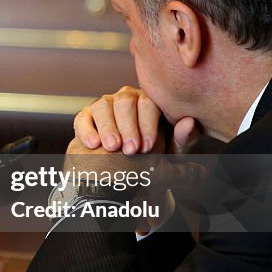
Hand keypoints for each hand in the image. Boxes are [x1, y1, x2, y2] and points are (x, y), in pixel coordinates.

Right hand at [73, 86, 200, 155]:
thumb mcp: (172, 154)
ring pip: (103, 106)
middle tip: (131, 150)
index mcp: (149, 103)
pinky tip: (93, 145)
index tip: (147, 148)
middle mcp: (126, 98)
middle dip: (128, 127)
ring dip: (108, 127)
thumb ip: (183, 139)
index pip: (148, 104)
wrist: (125, 173)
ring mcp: (104, 105)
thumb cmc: (154, 160)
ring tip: (112, 147)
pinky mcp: (85, 117)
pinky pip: (83, 117)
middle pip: (124, 102)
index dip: (147, 125)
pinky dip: (87, 130)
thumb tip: (189, 122)